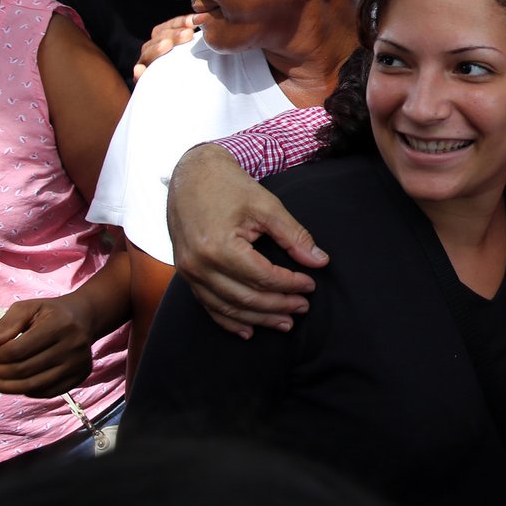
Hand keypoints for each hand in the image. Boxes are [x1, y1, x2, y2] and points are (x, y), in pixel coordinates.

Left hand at [0, 296, 96, 396]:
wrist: (85, 317)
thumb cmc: (51, 312)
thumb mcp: (27, 308)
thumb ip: (5, 325)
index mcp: (60, 325)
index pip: (17, 350)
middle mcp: (73, 346)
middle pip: (23, 371)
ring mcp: (79, 364)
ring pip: (32, 386)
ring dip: (4, 387)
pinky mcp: (81, 376)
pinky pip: (46, 393)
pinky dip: (25, 392)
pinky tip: (12, 384)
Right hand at [132, 13, 209, 81]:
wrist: (192, 101)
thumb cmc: (200, 72)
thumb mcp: (201, 54)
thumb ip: (201, 40)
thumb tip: (207, 20)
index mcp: (166, 41)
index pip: (169, 27)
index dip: (180, 23)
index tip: (194, 22)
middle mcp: (154, 51)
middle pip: (159, 38)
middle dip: (173, 34)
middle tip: (188, 34)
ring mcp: (148, 65)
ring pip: (148, 53)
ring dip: (157, 49)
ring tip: (167, 45)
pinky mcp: (144, 81)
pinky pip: (140, 77)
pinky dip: (139, 73)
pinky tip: (140, 70)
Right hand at [167, 144, 323, 338]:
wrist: (191, 175)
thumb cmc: (230, 187)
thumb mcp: (267, 206)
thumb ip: (294, 236)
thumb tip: (320, 261)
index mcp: (219, 247)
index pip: (263, 277)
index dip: (290, 284)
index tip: (311, 285)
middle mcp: (199, 265)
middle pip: (246, 298)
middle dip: (278, 306)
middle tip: (303, 307)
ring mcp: (189, 272)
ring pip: (227, 307)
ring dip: (258, 319)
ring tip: (285, 323)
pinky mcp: (185, 274)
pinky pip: (208, 305)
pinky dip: (229, 320)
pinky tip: (248, 330)